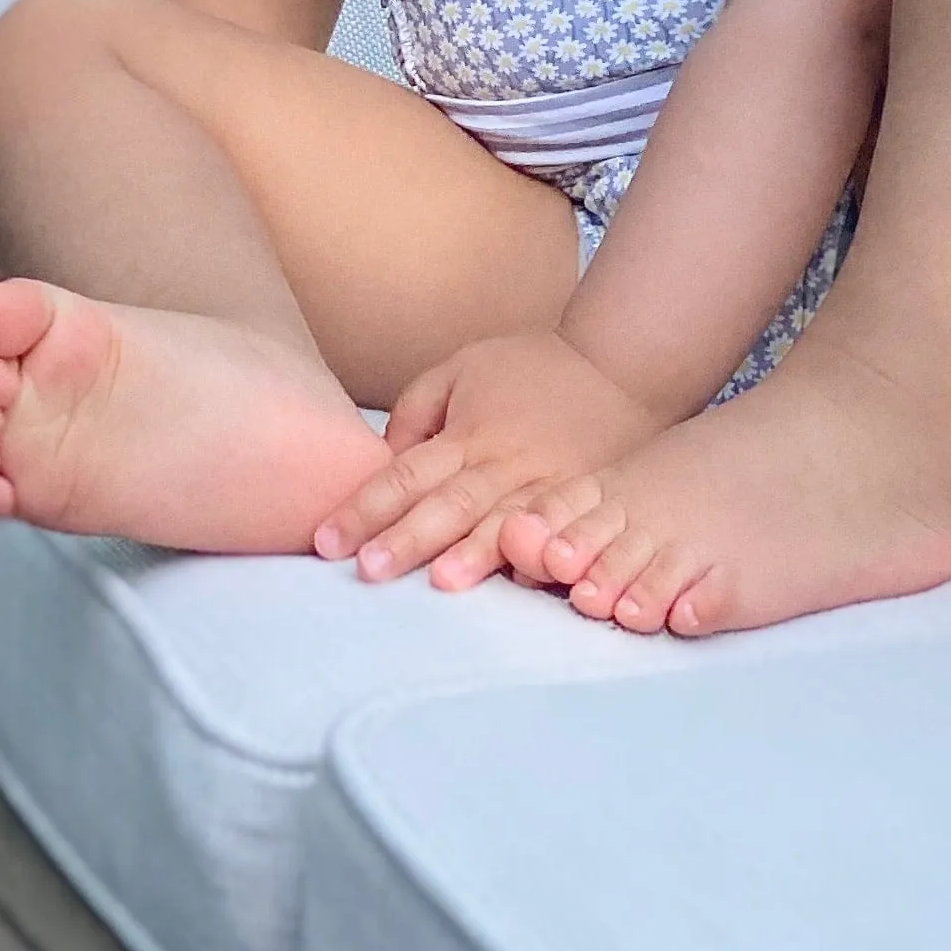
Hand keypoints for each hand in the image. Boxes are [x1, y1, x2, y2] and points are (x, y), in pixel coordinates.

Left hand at [311, 334, 662, 590]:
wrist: (620, 367)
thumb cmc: (532, 369)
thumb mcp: (463, 369)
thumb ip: (418, 410)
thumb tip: (386, 457)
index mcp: (468, 432)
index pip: (406, 474)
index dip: (366, 507)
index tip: (330, 541)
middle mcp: (504, 461)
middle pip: (448, 504)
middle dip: (406, 539)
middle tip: (367, 570)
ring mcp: (548, 485)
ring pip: (503, 523)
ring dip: (471, 555)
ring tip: (442, 583)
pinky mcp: (581, 504)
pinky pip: (557, 533)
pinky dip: (538, 556)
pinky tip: (521, 580)